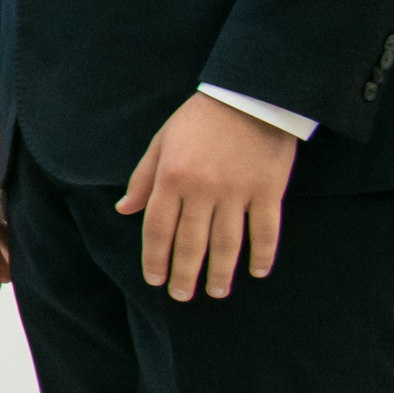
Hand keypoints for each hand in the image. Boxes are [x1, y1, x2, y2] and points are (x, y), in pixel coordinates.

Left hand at [117, 91, 297, 300]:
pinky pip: (266, 230)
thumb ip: (143, 179)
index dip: (155, 258)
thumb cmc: (199, 119)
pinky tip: (257, 271)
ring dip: (221, 272)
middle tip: (182, 296)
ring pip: (227, 243)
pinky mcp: (269, 191)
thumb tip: (125, 211)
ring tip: (217, 292)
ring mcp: (237, 193)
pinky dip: (263, 254)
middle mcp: (202, 190)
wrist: (250, 96)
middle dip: (185, 273)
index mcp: (171, 178)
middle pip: (191, 242)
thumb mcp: (161, 142)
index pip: (158, 229)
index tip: (155, 280)